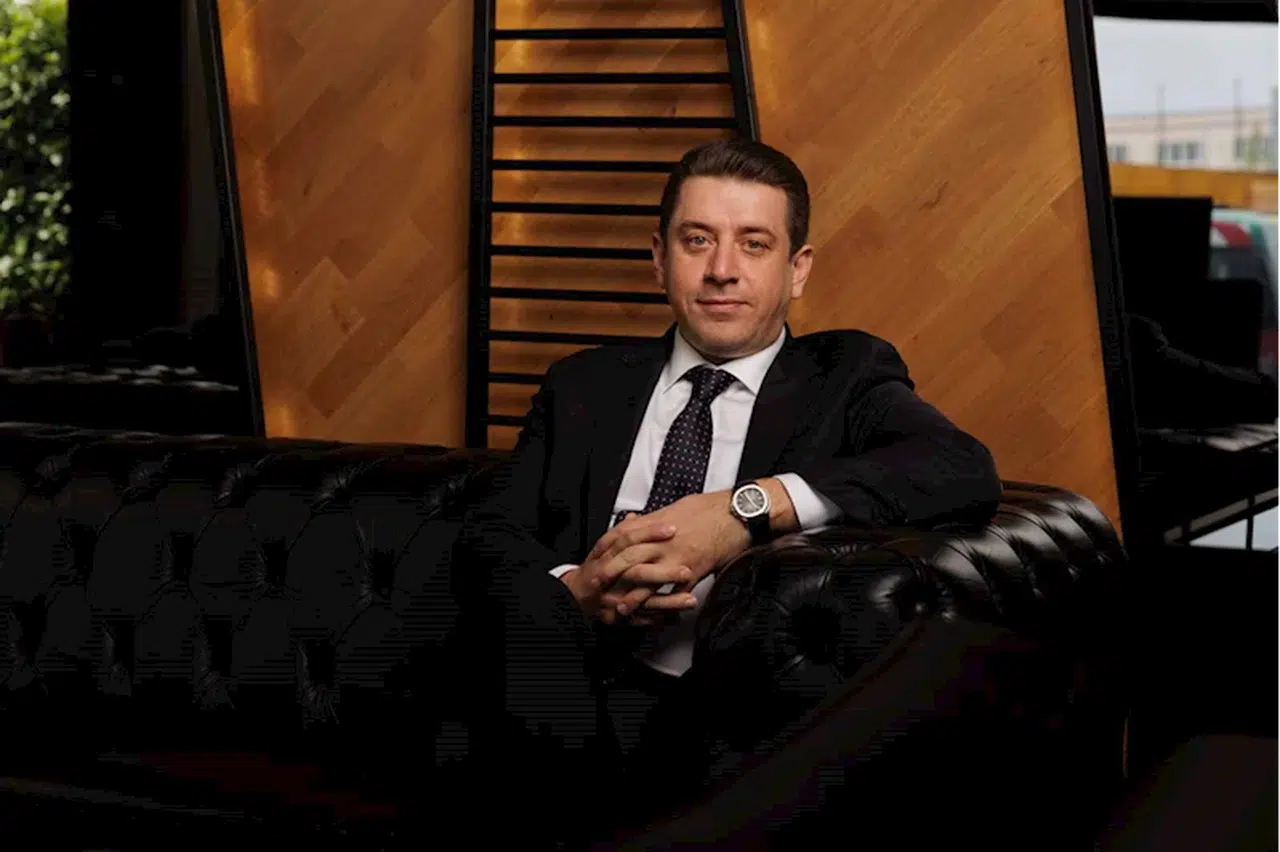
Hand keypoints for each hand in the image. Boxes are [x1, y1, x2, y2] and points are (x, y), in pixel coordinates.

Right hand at [560, 514, 699, 624]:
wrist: (574, 597)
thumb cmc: (592, 572)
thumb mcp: (602, 549)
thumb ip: (620, 534)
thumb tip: (635, 518)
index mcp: (606, 556)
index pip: (627, 539)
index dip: (649, 533)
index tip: (671, 529)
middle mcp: (610, 578)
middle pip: (638, 573)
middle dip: (664, 573)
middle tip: (687, 570)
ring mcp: (615, 599)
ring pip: (643, 601)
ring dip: (668, 602)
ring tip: (690, 599)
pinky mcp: (619, 617)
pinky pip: (641, 620)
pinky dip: (659, 620)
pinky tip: (676, 618)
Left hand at [599, 492, 751, 619]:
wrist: (736, 513)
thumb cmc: (710, 508)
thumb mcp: (677, 508)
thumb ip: (656, 519)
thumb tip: (642, 522)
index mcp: (658, 525)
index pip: (624, 537)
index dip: (608, 549)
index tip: (596, 559)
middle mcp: (664, 542)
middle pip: (630, 559)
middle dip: (612, 574)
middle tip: (598, 586)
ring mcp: (678, 558)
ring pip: (649, 580)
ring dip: (633, 596)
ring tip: (620, 608)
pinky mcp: (694, 572)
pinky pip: (675, 593)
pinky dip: (664, 606)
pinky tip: (656, 616)